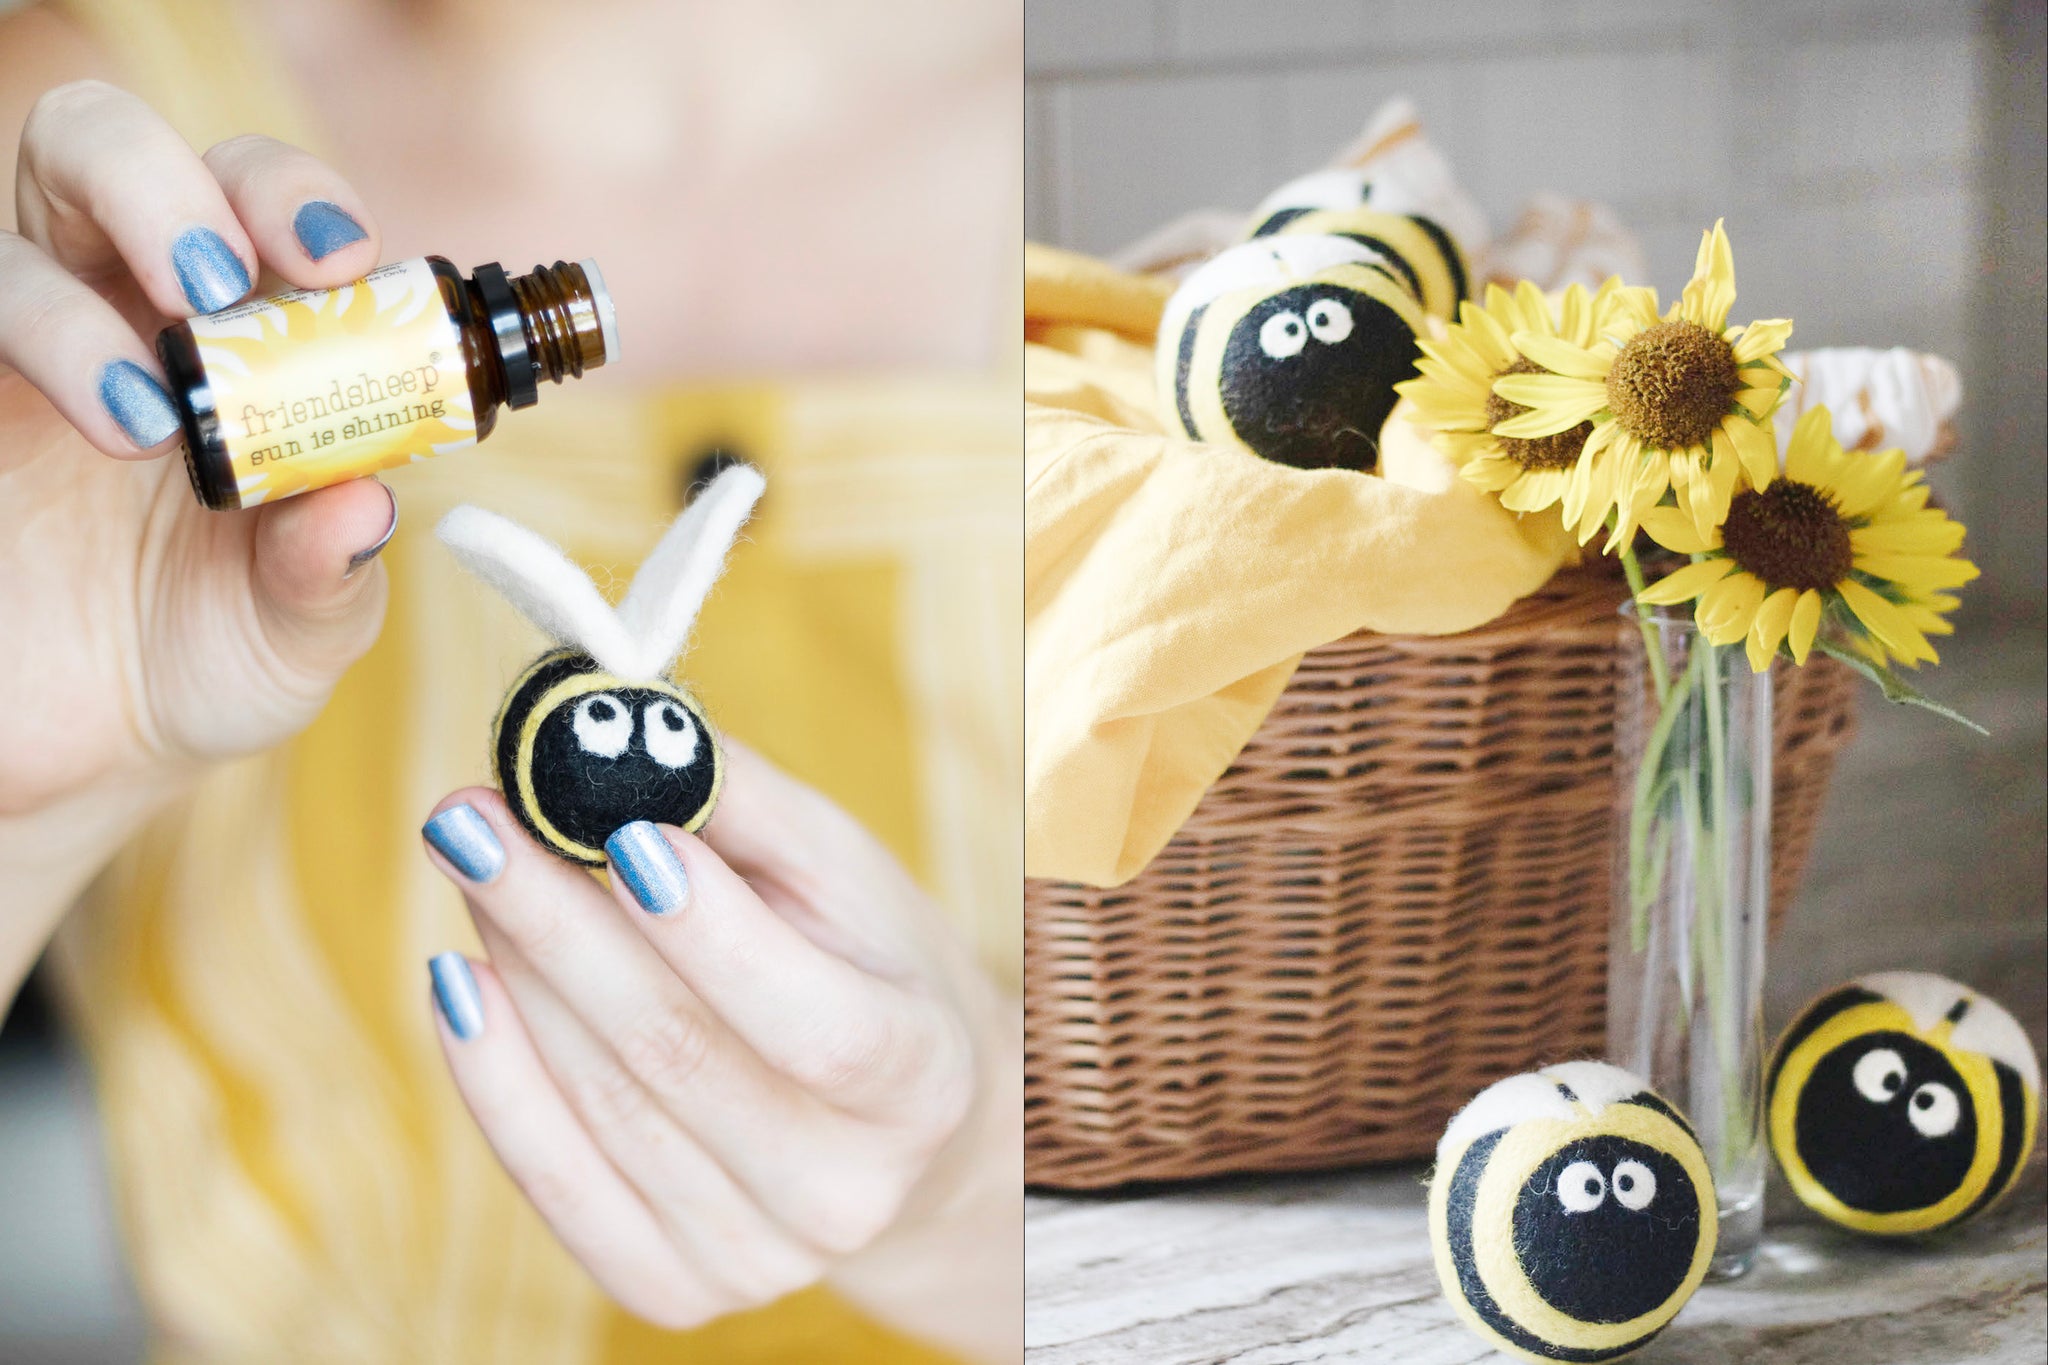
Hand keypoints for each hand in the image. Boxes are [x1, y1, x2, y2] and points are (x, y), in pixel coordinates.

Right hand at [0, 80, 394, 989]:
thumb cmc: (216, 649)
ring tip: (144, 423)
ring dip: (67, 315)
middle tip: (215, 287)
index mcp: (239, 332)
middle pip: (106, 151)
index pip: (256, 205)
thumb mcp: (300, 630)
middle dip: (165, 188)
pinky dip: (13, 352)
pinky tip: (86, 424)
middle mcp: (117, 309)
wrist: (92, 744)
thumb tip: (364, 505)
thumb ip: (332, 571)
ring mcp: (20, 353)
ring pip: (3, 248)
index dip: (296, 201)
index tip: (342, 262)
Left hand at [421, 741, 1020, 1361]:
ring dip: (516, 970)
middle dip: (558, 921)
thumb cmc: (871, 969)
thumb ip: (743, 807)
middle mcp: (846, 1191)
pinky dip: (491, 1078)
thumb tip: (614, 732)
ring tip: (470, 862)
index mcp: (922, 1082)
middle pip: (676, 1055)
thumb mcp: (846, 875)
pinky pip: (553, 1184)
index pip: (814, 1022)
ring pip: (600, 1104)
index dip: (715, 934)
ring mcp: (757, 1258)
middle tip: (472, 814)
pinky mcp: (674, 1290)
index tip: (618, 829)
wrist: (901, 1134)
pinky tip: (458, 980)